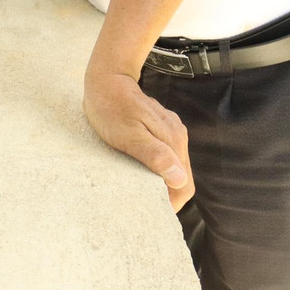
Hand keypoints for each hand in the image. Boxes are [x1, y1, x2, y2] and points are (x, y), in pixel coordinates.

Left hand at [83, 71, 194, 210]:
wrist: (106, 77)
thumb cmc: (111, 108)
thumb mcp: (127, 135)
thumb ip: (154, 155)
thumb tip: (179, 178)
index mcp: (173, 140)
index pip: (184, 184)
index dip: (170, 202)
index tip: (151, 211)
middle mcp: (177, 135)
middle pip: (180, 176)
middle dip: (166, 193)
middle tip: (142, 202)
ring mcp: (171, 129)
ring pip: (173, 165)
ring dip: (160, 179)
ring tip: (139, 187)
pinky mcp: (161, 126)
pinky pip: (165, 152)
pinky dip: (156, 165)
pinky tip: (139, 167)